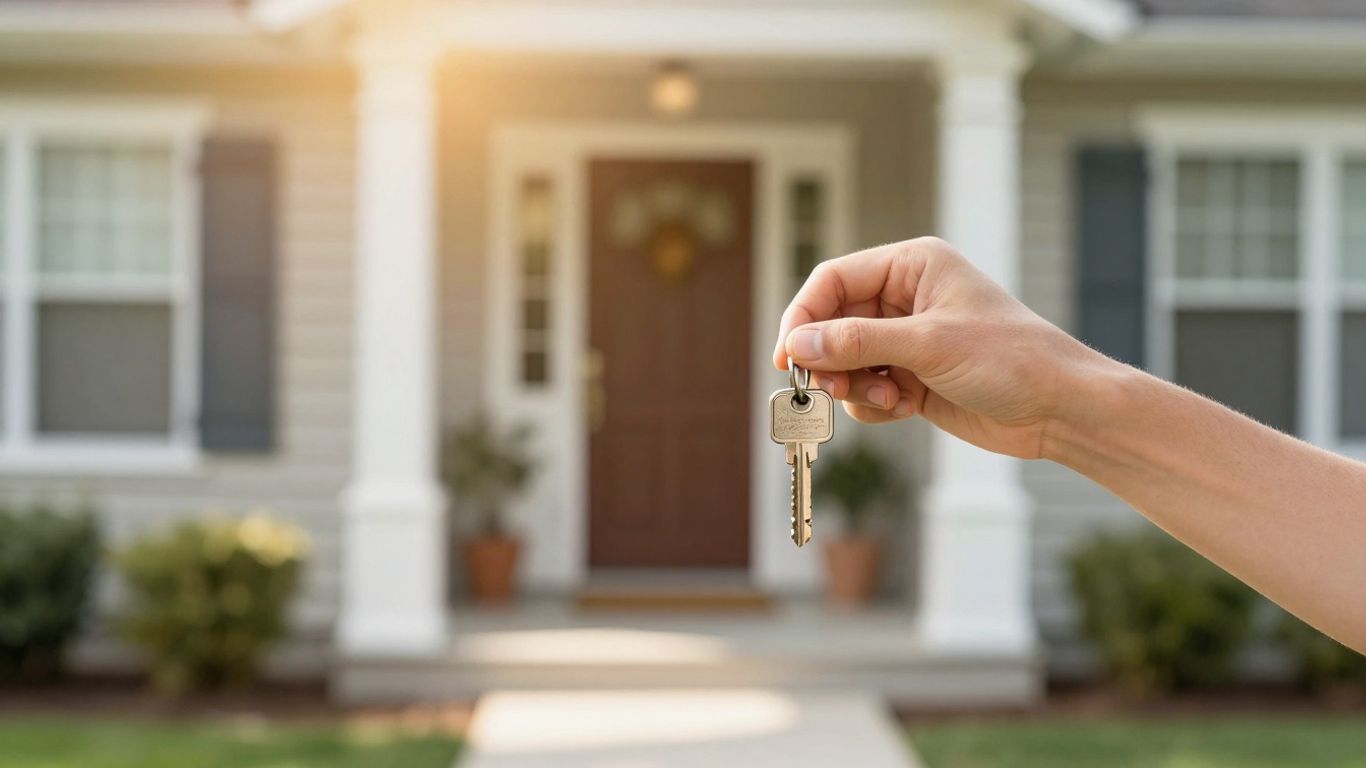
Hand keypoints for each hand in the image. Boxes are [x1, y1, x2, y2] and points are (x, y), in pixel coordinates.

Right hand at [773, 237, 1108, 459]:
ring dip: (854, 386)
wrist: (1059, 408)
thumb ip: (857, 343)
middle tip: (829, 387)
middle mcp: (905, 297)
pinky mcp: (911, 377)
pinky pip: (865, 389)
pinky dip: (874, 405)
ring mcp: (907, 340)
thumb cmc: (1011, 359)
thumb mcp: (928, 345)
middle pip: (833, 323)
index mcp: (912, 266)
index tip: (787, 356)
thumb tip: (798, 345)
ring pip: (844, 361)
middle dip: (830, 359)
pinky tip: (906, 408)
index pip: (834, 281)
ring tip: (889, 399)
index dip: (804, 316)